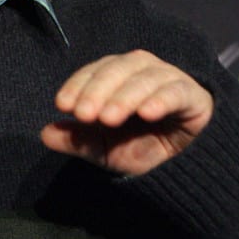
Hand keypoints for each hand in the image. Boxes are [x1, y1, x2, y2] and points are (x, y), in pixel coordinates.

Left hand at [40, 49, 213, 175]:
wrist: (185, 168)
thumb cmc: (142, 148)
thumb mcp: (104, 149)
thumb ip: (77, 140)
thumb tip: (44, 134)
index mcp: (118, 75)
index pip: (94, 71)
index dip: (77, 85)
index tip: (62, 105)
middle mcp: (142, 69)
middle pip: (117, 69)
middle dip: (97, 91)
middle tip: (85, 115)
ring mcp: (169, 78)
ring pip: (144, 78)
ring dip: (124, 96)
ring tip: (109, 118)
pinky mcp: (194, 96)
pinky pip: (176, 92)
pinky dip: (161, 99)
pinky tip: (147, 113)